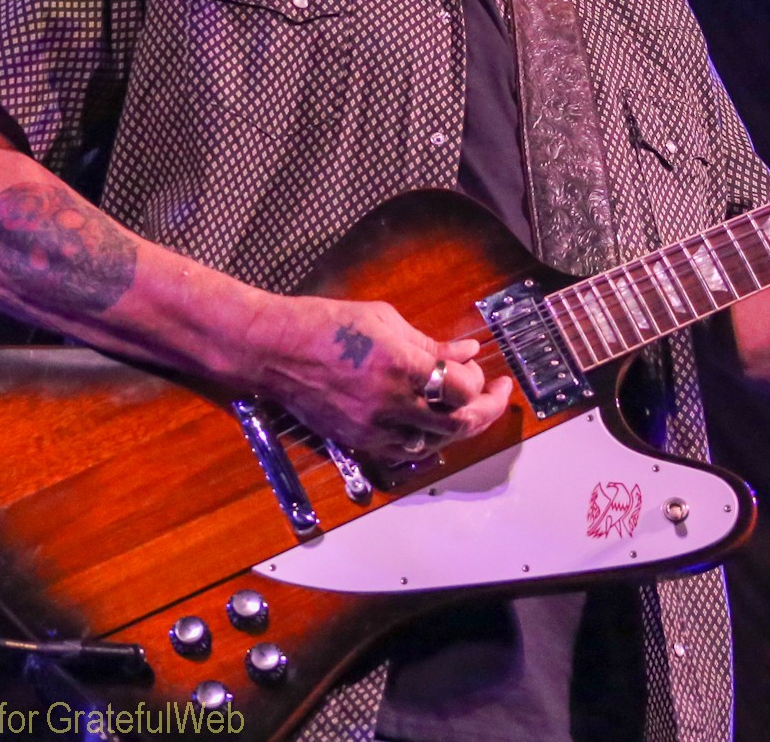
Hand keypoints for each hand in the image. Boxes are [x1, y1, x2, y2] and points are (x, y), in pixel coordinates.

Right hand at [241, 295, 513, 459]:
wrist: (273, 350)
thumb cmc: (327, 323)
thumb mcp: (385, 320)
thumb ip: (431, 343)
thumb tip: (468, 353)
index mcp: (400, 365)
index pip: (461, 388)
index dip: (480, 381)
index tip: (483, 371)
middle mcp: (389, 402)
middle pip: (457, 423)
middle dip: (486, 410)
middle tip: (496, 396)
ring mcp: (372, 427)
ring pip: (434, 441)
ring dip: (457, 426)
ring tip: (464, 407)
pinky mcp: (356, 440)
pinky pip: (404, 450)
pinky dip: (425, 439)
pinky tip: (430, 421)